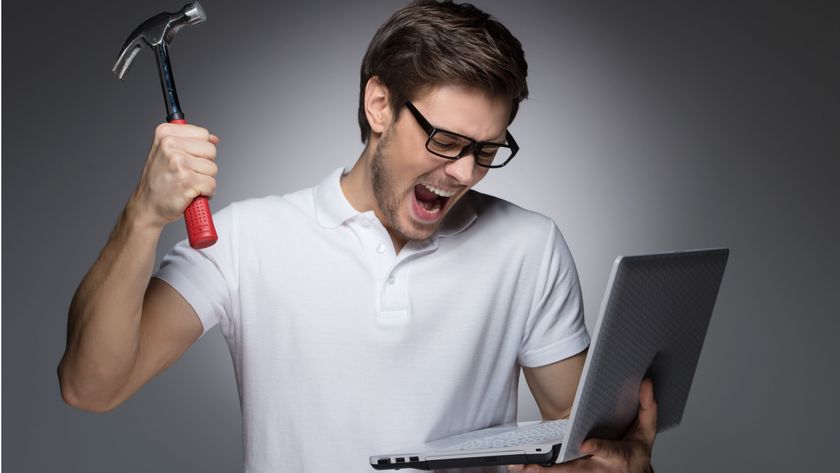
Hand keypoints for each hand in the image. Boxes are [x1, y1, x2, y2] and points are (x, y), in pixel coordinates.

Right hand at [128, 123, 218, 229]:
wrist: (147, 206)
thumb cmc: (158, 182)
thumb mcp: (168, 153)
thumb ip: (191, 142)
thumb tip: (214, 139)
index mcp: (165, 133)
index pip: (203, 134)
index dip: (200, 150)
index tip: (188, 159)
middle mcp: (170, 145)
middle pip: (210, 150)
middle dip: (204, 165)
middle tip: (187, 174)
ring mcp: (179, 163)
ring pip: (213, 169)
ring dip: (205, 180)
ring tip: (187, 184)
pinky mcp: (187, 181)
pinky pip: (211, 185)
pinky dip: (206, 193)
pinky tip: (191, 193)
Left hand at [508, 379, 657, 472]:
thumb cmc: (637, 453)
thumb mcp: (647, 432)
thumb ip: (647, 407)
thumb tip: (645, 383)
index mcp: (619, 455)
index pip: (609, 451)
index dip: (597, 448)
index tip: (585, 444)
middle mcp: (601, 468)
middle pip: (577, 470)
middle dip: (557, 470)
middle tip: (535, 466)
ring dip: (542, 472)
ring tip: (522, 467)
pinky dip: (542, 472)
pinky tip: (525, 469)